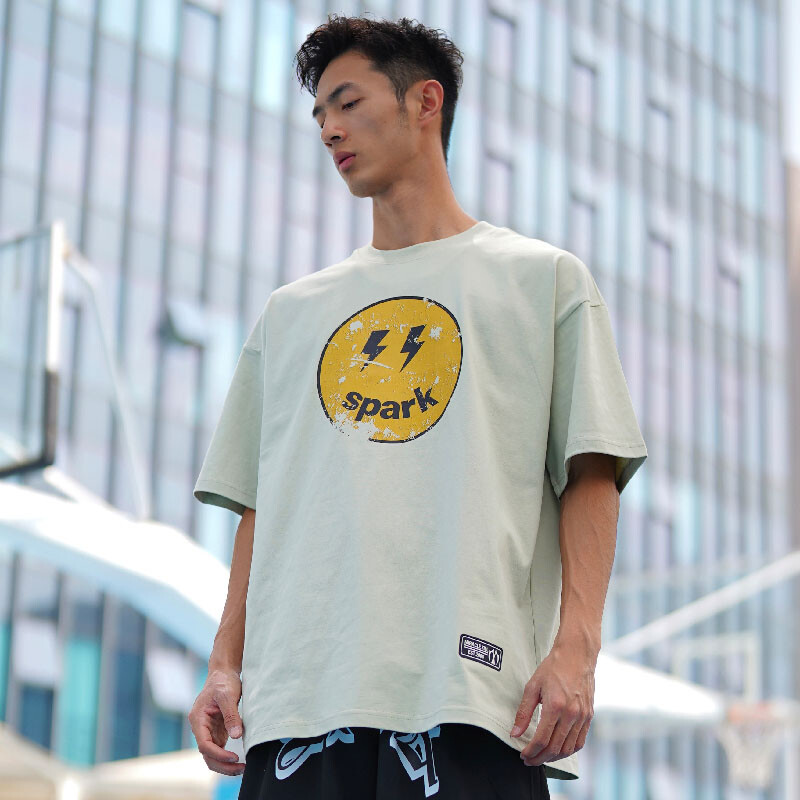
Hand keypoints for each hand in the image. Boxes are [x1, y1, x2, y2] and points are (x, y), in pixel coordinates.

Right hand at [188, 668, 246, 775]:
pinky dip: (227, 757)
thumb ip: (231, 715)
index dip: (218, 754)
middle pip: (207, 755)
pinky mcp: (217, 731)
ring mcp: (208, 731)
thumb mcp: (228, 695)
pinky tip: (239, 761)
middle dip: (222, 764)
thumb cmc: (223, 681)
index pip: (204, 744)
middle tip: (240, 768)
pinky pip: (220, 749)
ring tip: (242, 768)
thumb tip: (236, 735)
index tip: (234, 757)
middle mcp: (201, 728)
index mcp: (198, 719)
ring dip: (225, 764)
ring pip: (213, 755)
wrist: (223, 673)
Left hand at [510, 643, 594, 765]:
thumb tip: (514, 733)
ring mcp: (583, 716)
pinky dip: (568, 750)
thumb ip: (524, 712)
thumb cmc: (553, 668)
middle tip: (529, 760)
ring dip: (553, 758)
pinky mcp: (589, 716)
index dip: (530, 752)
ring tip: (541, 757)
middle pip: (555, 748)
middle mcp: (571, 714)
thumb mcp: (533, 687)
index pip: (542, 740)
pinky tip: (558, 750)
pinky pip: (580, 742)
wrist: (577, 655)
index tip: (522, 755)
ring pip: (568, 749)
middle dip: (540, 758)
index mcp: (555, 706)